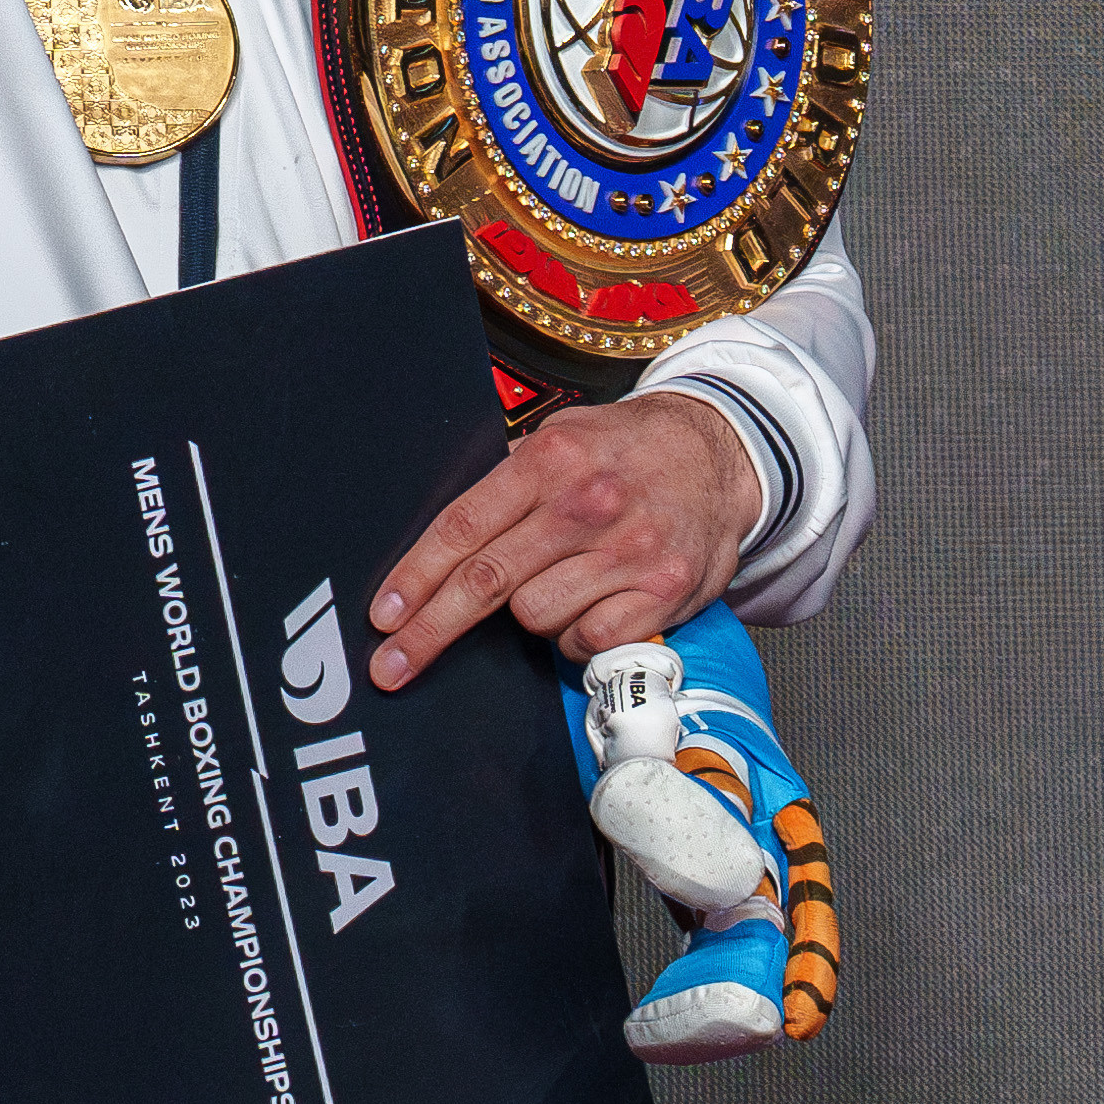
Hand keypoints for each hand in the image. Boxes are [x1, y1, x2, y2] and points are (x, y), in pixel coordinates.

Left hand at [366, 392, 756, 682]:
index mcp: (550, 459)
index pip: (465, 525)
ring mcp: (629, 551)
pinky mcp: (664, 592)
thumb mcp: (560, 436)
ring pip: (536, 619)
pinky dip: (577, 637)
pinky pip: (588, 644)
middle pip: (488, 582)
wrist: (719, 453)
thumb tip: (440, 534)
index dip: (416, 574)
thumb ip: (506, 479)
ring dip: (530, 617)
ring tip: (556, 584)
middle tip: (392, 666)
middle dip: (432, 630)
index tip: (385, 614)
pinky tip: (590, 606)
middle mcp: (587, 504)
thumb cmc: (625, 450)